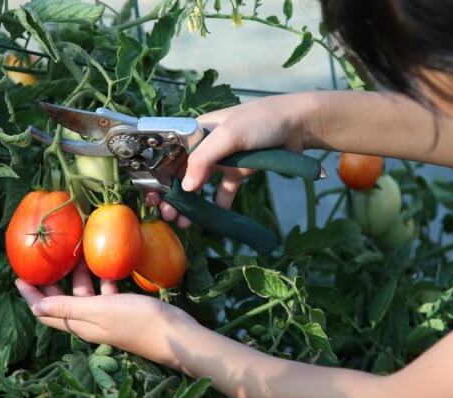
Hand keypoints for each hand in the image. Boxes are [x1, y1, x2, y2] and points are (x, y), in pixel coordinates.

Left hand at [15, 262, 198, 366]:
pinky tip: (105, 261)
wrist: (176, 334)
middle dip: (53, 282)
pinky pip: (106, 291)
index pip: (46, 312)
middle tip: (45, 258)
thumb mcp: (100, 310)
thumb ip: (68, 308)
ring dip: (78, 275)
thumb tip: (35, 306)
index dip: (32, 295)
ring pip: (85, 294)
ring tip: (75, 250)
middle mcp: (90, 322)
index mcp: (80, 325)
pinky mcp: (124, 309)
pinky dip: (102, 277)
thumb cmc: (137, 320)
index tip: (19, 275)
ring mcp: (108, 316)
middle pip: (63, 302)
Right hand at [146, 93, 313, 226]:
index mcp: (197, 131)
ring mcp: (224, 159)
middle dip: (172, 194)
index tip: (153, 196)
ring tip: (183, 222)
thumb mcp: (229, 135)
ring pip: (200, 184)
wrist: (299, 123)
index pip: (170, 155)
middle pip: (182, 172)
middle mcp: (207, 145)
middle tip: (167, 215)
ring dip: (191, 203)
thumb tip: (187, 188)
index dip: (159, 175)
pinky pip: (224, 190)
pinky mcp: (240, 171)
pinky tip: (212, 218)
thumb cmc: (262, 121)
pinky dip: (217, 204)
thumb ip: (205, 159)